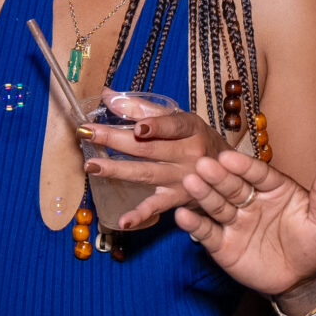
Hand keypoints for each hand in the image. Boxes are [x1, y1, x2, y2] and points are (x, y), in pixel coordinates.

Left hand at [80, 92, 228, 230]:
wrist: (228, 172)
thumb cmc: (196, 140)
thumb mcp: (178, 119)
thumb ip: (142, 107)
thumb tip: (107, 95)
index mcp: (191, 129)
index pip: (174, 125)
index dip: (157, 126)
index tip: (138, 127)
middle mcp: (189, 154)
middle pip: (149, 148)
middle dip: (115, 140)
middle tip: (87, 133)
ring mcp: (183, 179)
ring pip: (147, 174)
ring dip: (117, 170)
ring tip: (92, 166)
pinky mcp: (178, 199)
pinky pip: (156, 206)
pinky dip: (140, 215)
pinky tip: (124, 220)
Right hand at [176, 148, 315, 295]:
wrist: (304, 281)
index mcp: (275, 188)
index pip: (257, 174)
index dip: (243, 166)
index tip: (228, 157)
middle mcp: (251, 201)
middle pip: (232, 186)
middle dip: (217, 176)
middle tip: (202, 165)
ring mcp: (235, 221)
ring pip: (217, 205)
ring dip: (202, 194)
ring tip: (190, 182)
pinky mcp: (223, 245)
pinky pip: (207, 232)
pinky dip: (194, 224)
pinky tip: (182, 215)